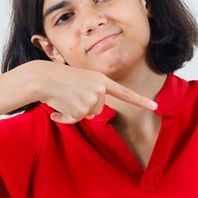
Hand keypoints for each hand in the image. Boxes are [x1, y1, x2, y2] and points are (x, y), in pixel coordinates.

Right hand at [25, 61, 157, 123]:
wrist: (42, 77)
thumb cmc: (59, 81)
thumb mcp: (81, 83)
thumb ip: (92, 95)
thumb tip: (92, 114)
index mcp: (101, 79)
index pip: (124, 92)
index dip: (140, 100)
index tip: (154, 106)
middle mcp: (100, 88)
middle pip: (99, 110)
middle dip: (85, 108)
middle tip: (70, 96)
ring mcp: (92, 97)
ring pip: (89, 115)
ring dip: (75, 112)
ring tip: (64, 99)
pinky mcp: (82, 108)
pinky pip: (77, 120)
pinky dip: (66, 117)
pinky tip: (58, 107)